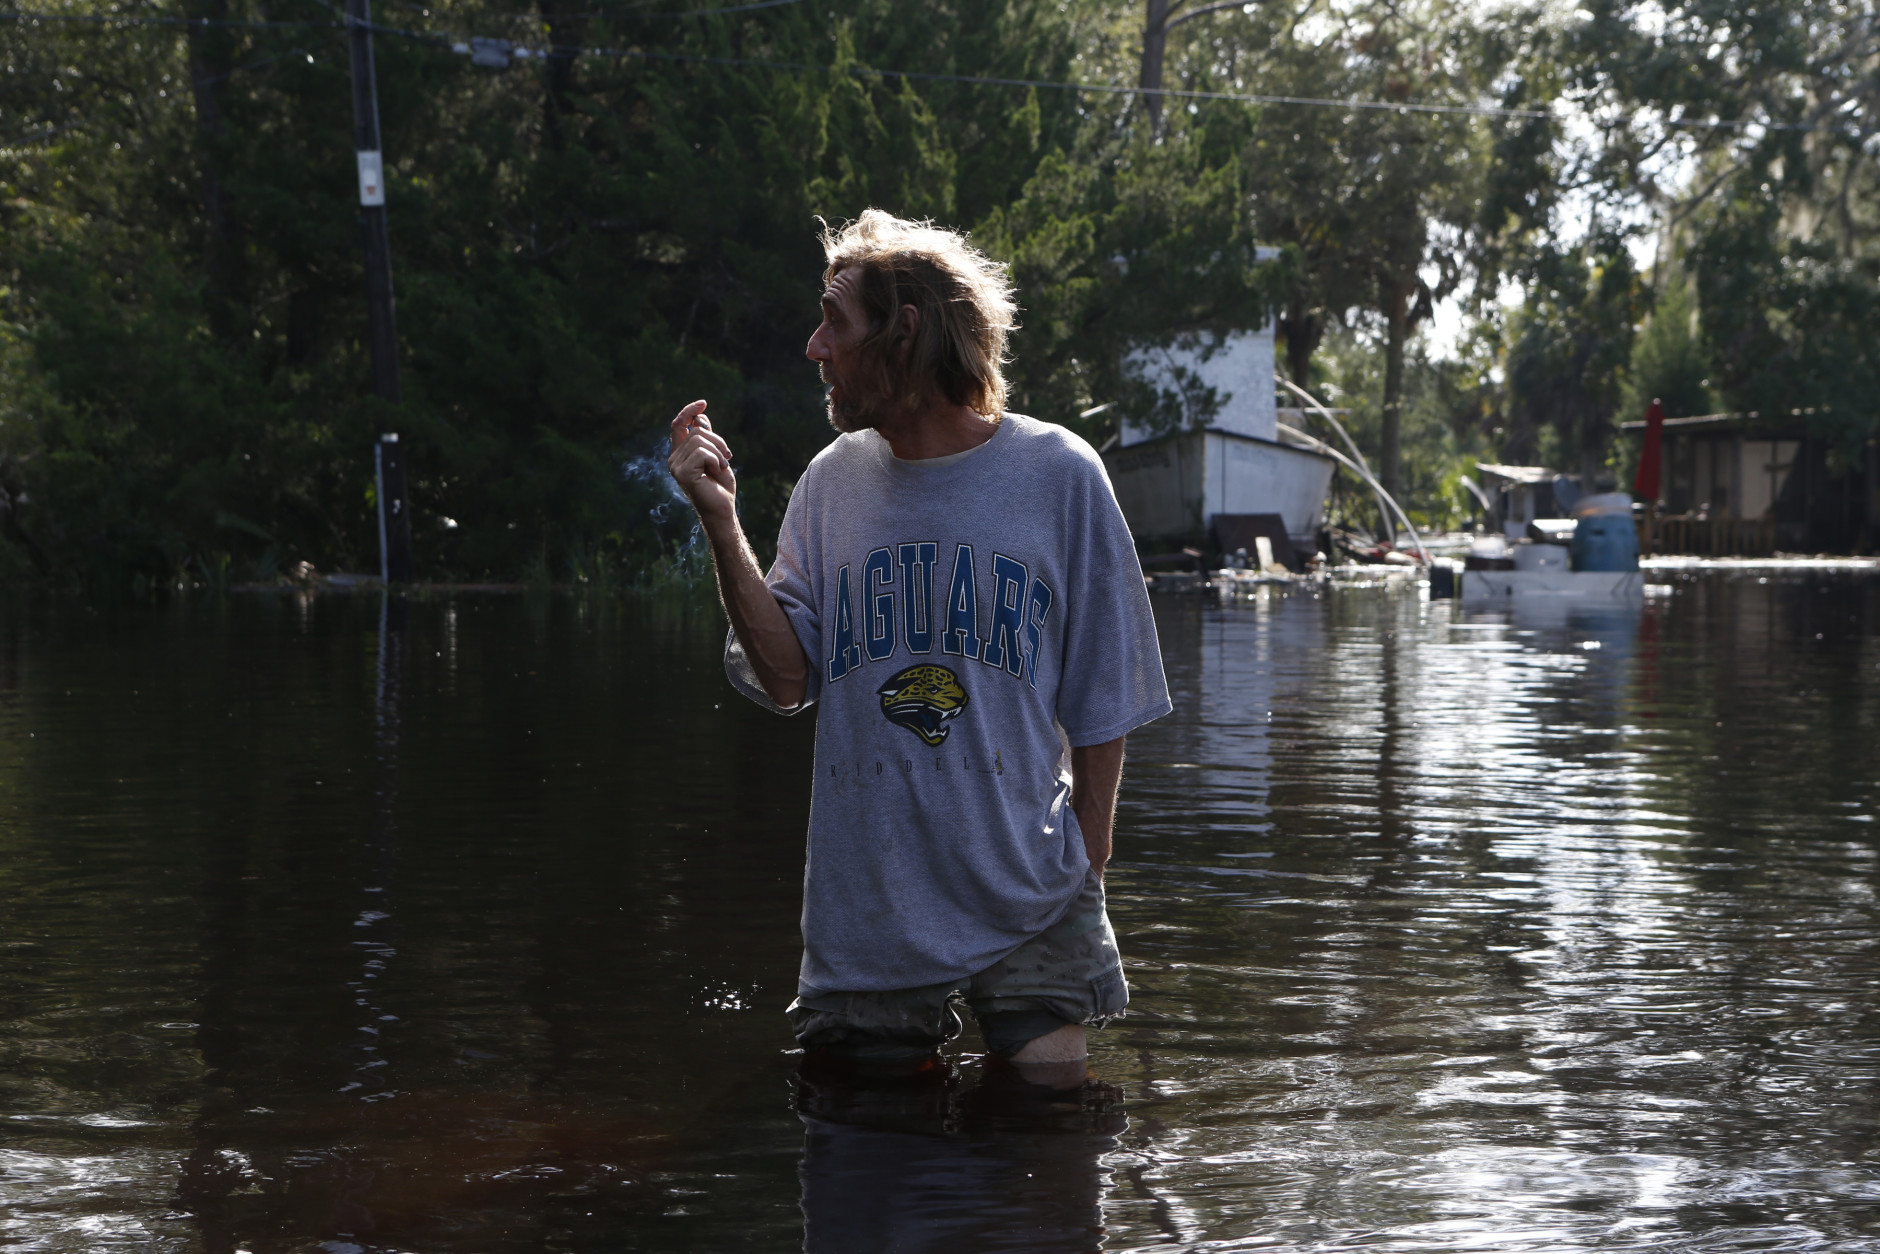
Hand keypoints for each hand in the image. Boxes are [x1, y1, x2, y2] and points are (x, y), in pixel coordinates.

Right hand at [667, 400, 736, 526]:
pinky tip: (716, 472)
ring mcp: (675, 466)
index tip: (703, 404)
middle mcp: (674, 459)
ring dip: (718, 452)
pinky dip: (715, 460)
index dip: (689, 411)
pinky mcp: (682, 473)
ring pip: (700, 440)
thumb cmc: (720, 486)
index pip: (678, 425)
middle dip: (718, 441)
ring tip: (721, 467)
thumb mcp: (716, 456)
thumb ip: (707, 439)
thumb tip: (700, 418)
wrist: (722, 509)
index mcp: (680, 454)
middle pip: (696, 431)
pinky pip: (702, 452)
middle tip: (727, 458)